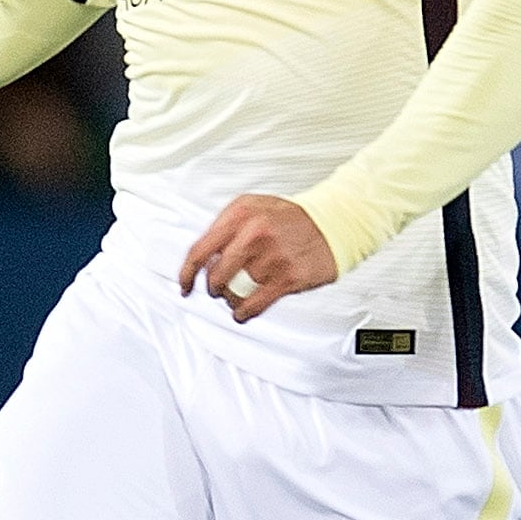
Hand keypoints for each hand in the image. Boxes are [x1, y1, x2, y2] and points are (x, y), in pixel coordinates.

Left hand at [180, 195, 339, 321]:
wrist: (335, 223)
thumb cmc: (292, 218)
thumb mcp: (254, 206)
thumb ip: (226, 226)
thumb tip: (204, 255)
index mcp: (239, 215)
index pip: (199, 250)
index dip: (187, 273)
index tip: (185, 285)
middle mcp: (253, 234)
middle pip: (215, 276)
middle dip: (213, 288)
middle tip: (217, 290)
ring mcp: (271, 257)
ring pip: (234, 292)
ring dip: (233, 299)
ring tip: (239, 295)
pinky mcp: (287, 278)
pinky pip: (254, 304)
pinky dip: (243, 313)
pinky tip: (243, 311)